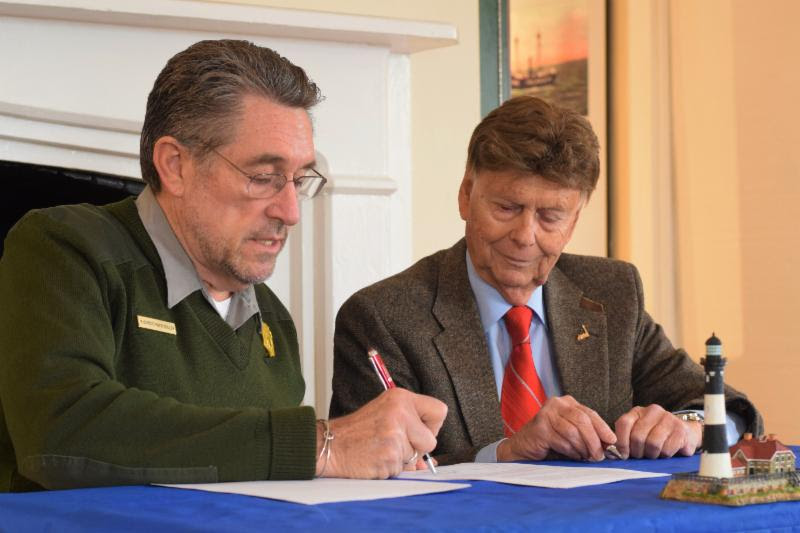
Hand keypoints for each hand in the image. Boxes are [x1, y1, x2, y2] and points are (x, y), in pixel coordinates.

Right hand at [318, 388, 446, 478]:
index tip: (419, 431)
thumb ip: (410, 429)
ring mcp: (395, 434)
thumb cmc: (356, 431)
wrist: (329, 444)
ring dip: (400, 460)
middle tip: (393, 443)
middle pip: (431, 440)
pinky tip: (374, 458)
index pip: (439, 411)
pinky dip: (390, 468)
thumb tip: (430, 461)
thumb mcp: (385, 415)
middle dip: (417, 449)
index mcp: (401, 398)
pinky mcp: (390, 455)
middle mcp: (400, 412)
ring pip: (416, 458)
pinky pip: (403, 470)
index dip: (432, 426)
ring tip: (379, 449)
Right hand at [497, 395, 615, 461]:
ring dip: (582, 447)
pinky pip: (561, 440)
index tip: (612, 441)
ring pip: (573, 431)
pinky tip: (571, 455)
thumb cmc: (551, 442)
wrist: (523, 448)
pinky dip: (570, 451)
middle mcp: (556, 404)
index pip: (589, 413)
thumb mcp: (573, 434)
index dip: (602, 427)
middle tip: (598, 456)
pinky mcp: (540, 427)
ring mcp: (546, 414)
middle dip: (594, 440)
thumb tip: (610, 443)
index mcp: (567, 403)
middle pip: (582, 420)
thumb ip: (588, 434)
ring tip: (584, 457)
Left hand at [614, 404, 701, 458]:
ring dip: (651, 455)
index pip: (624, 424)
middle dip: (637, 452)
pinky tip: (665, 453)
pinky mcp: (681, 430)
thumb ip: (624, 441)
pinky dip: (664, 456)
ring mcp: (668, 418)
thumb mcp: (638, 434)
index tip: (623, 455)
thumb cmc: (655, 437)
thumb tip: (611, 454)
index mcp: (638, 411)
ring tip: (653, 454)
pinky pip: (667, 449)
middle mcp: (653, 411)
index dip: (621, 442)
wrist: (685, 433)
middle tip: (641, 456)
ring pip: (652, 444)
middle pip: (638, 437)